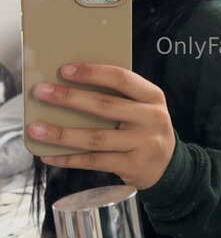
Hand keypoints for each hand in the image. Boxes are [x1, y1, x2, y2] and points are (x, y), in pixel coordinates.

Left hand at [27, 64, 175, 189]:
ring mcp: (143, 144)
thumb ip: (118, 97)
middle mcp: (151, 119)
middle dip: (69, 98)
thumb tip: (69, 87)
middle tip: (41, 92)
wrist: (169, 166)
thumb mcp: (143, 107)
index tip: (65, 70)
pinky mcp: (132, 166)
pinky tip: (48, 155)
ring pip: (95, 138)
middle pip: (105, 106)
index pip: (121, 78)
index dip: (92, 73)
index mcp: (153, 96)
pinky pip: (94, 162)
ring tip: (35, 129)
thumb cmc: (145, 128)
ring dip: (61, 134)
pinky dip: (68, 159)